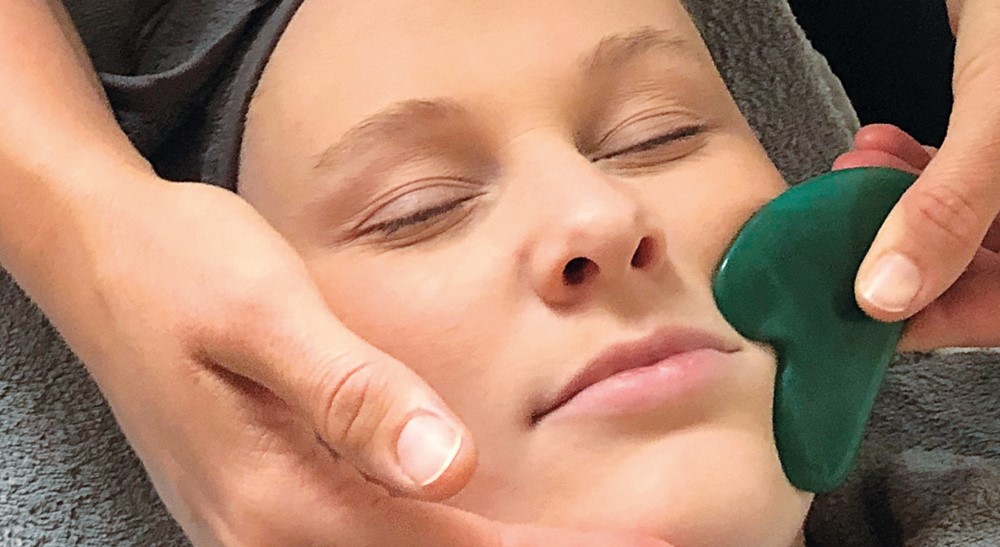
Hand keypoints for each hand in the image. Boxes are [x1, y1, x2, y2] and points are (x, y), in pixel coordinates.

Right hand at [50, 175, 669, 545]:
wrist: (102, 258)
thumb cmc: (181, 268)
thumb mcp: (264, 311)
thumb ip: (352, 393)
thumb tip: (447, 468)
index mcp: (280, 493)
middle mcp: (270, 532)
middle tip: (626, 542)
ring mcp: (262, 528)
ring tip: (573, 535)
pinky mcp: (264, 508)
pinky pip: (368, 540)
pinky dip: (442, 538)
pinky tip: (481, 525)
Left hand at [849, 0, 999, 332]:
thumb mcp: (999, 119)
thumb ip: (946, 210)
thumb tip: (887, 295)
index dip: (939, 319)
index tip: (860, 314)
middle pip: (986, 270)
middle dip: (904, 256)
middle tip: (844, 248)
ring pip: (965, 223)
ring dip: (898, 209)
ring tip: (855, 185)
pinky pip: (961, 175)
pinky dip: (913, 168)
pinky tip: (878, 149)